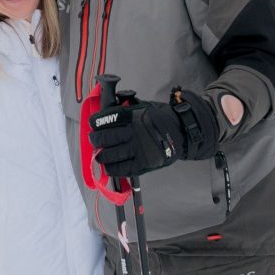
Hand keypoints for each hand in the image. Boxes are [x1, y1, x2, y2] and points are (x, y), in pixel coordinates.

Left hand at [89, 89, 219, 177]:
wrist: (181, 131)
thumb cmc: (158, 118)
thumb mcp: (142, 106)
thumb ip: (125, 107)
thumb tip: (105, 107)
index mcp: (132, 116)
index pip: (106, 119)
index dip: (95, 122)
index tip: (92, 124)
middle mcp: (133, 132)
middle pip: (105, 138)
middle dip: (95, 139)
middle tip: (94, 140)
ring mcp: (139, 149)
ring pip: (111, 155)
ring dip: (101, 156)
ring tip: (99, 155)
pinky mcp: (145, 163)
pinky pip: (123, 169)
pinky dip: (112, 169)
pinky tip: (108, 167)